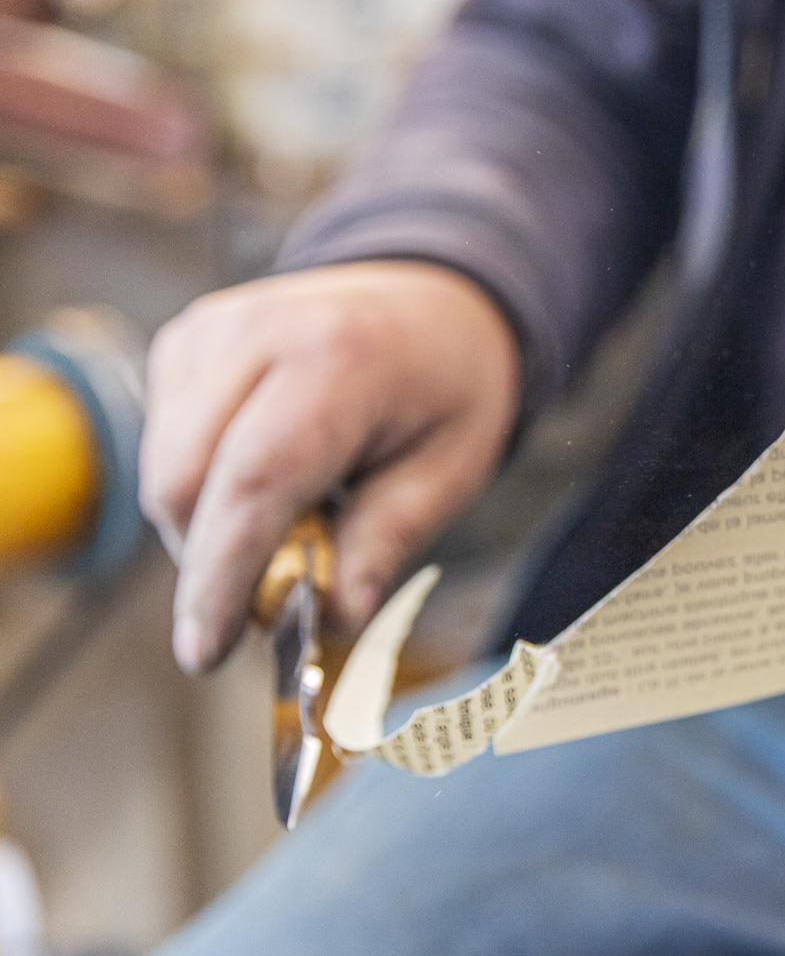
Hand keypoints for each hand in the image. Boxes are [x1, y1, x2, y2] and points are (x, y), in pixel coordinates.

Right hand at [140, 262, 520, 673]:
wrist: (435, 302)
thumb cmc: (448, 392)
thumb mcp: (450, 470)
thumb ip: (385, 543)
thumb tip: (332, 620)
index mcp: (339, 360)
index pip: (253, 482)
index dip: (220, 578)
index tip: (206, 653)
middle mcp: (258, 332)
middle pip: (186, 484)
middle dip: (214, 564)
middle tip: (280, 593)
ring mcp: (212, 330)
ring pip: (163, 471)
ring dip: (208, 529)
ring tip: (295, 519)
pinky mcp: (186, 340)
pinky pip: (164, 444)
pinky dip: (202, 486)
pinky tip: (268, 477)